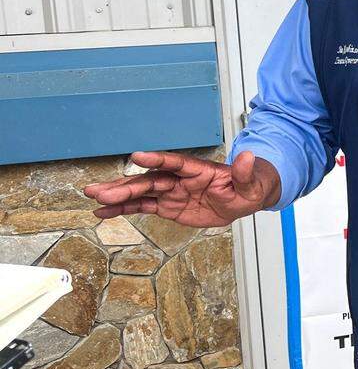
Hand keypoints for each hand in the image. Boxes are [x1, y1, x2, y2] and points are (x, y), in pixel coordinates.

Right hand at [83, 151, 281, 227]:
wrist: (244, 199)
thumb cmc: (247, 187)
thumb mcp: (251, 183)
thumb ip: (245, 172)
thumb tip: (250, 156)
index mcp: (199, 170)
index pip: (176, 163)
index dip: (157, 160)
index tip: (137, 156)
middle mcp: (180, 179)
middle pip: (150, 180)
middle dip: (125, 185)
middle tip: (99, 189)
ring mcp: (171, 192)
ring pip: (141, 193)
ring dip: (117, 195)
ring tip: (94, 197)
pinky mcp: (168, 206)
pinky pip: (143, 207)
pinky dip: (123, 209)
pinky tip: (103, 212)